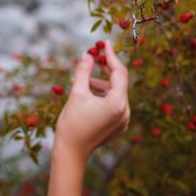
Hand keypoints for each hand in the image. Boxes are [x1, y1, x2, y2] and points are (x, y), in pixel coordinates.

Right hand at [54, 40, 129, 161]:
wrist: (71, 152)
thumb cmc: (72, 123)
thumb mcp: (77, 93)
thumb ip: (84, 72)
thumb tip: (87, 55)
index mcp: (117, 103)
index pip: (119, 73)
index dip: (111, 56)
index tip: (104, 43)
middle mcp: (125, 111)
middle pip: (118, 82)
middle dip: (105, 68)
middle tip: (93, 56)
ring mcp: (123, 120)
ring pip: (114, 93)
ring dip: (100, 83)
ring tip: (81, 79)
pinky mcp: (118, 125)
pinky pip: (113, 103)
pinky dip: (102, 95)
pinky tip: (87, 92)